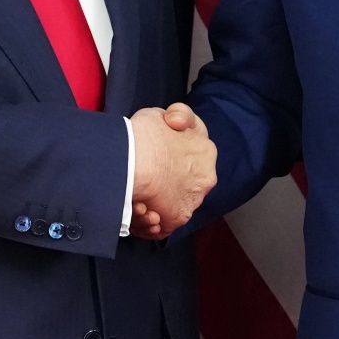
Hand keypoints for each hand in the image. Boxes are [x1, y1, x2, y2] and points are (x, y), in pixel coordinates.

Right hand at [130, 104, 214, 238]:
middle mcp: (204, 178)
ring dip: (153, 202)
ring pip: (171, 203)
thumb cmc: (143, 136)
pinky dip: (149, 222)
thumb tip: (178, 124)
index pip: (193, 151)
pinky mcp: (176, 219)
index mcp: (205, 151)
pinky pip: (162, 224)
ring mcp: (192, 200)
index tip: (157, 150)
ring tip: (135, 198)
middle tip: (142, 180)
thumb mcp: (160, 113)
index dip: (174, 150)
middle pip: (183, 181)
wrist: (133, 163)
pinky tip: (136, 212)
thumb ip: (175, 119)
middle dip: (163, 182)